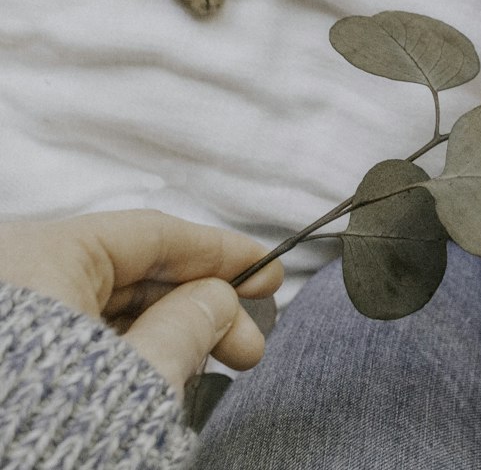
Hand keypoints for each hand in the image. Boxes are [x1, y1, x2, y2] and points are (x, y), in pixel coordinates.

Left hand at [0, 210, 282, 395]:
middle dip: (203, 306)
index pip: (153, 234)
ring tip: (221, 366)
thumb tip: (221, 299)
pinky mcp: (13, 350)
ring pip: (111, 306)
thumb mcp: (136, 374)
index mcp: (42, 255)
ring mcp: (16, 315)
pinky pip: (82, 334)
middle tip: (251, 343)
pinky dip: (133, 348)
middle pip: (135, 273)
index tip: (268, 270)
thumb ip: (189, 324)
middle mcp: (22, 272)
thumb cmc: (44, 433)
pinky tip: (172, 371)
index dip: (221, 252)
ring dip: (172, 332)